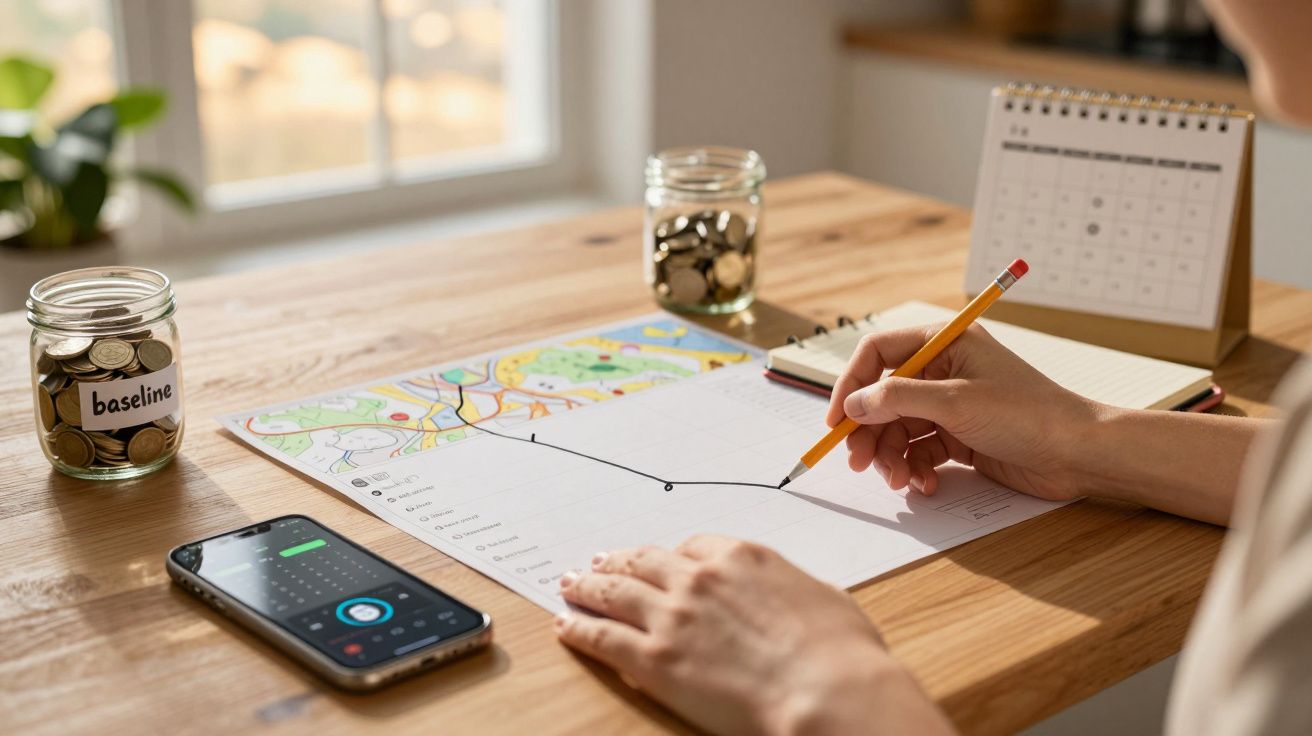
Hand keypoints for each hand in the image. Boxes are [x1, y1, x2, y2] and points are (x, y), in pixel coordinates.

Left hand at [554, 535, 954, 735]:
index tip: (659, 562)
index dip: (669, 557)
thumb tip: (792, 598)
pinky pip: (603, 637)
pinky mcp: (654, 659)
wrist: (828, 690)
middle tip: (598, 563)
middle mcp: (700, 578)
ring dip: (587, 587)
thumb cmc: (842, 653)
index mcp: (743, 557)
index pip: (692, 547)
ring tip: (570, 585)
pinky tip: (567, 626)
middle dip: (617, 562)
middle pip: (643, 561)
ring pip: (614, 592)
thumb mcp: (825, 599)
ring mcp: (674, 616)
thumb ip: (792, 590)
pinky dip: (580, 629)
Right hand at [825, 324, 1099, 500]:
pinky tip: (925, 483)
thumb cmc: (1028, 414)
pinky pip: (921, 450)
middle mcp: (944, 369)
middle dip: (869, 431)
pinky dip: (916, 468)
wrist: (1079, 454)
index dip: (851, 384)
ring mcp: (951, 404)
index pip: (878, 353)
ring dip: (892, 456)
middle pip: (883, 396)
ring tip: (898, 480)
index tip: (836, 419)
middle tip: (858, 462)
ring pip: (899, 428)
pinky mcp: (960, 436)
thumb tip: (853, 404)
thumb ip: (897, 399)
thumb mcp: (955, 402)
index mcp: (944, 342)